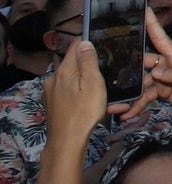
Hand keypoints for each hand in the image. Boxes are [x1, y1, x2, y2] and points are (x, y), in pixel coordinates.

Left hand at [43, 38, 105, 153]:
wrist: (67, 141)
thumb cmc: (84, 112)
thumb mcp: (93, 84)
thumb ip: (88, 62)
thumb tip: (84, 42)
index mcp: (64, 70)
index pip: (76, 45)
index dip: (90, 42)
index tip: (105, 45)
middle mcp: (54, 77)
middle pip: (74, 62)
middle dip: (90, 65)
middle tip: (108, 73)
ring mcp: (51, 91)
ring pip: (71, 77)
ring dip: (85, 80)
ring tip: (102, 90)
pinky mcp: (52, 102)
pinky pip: (68, 90)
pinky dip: (79, 91)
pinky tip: (89, 101)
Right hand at [123, 9, 171, 123]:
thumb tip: (155, 71)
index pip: (161, 39)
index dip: (152, 24)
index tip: (143, 9)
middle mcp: (169, 65)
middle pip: (144, 61)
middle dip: (129, 66)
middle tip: (110, 70)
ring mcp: (164, 79)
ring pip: (142, 81)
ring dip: (131, 92)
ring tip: (118, 104)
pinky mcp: (162, 91)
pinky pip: (145, 95)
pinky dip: (136, 104)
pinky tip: (127, 113)